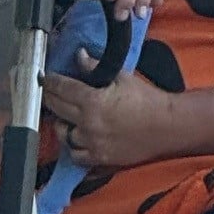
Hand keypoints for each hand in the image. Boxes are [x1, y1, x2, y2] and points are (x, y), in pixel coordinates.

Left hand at [43, 66, 179, 170]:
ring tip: (64, 118)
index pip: (61, 89)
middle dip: (50, 98)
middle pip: (56, 109)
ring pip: (63, 135)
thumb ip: (96, 67)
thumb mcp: (121, 77)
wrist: (168, 126)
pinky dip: (73, 148)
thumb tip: (79, 55)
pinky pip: (76, 156)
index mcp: (92, 101)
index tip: (45, 78)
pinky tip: (76, 140)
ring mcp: (92, 143)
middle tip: (48, 93)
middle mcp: (87, 123)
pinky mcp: (100, 158)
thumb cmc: (147, 100)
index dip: (50, 81)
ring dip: (60, 125)